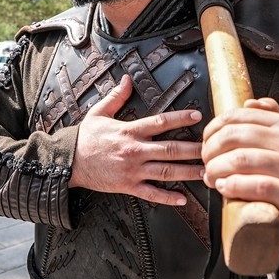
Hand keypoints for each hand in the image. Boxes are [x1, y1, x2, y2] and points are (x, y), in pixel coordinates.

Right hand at [68, 75, 202, 206]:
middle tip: (211, 150)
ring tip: (205, 172)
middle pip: (169, 149)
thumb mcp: (98, 112)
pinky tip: (183, 199)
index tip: (197, 117)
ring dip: (187, 172)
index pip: (160, 122)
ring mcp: (132, 170)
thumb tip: (126, 79)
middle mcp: (134, 150)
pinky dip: (167, 197)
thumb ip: (116, 96)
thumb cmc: (84, 138)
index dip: (180, 119)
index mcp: (129, 131)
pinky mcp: (127, 186)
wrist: (68, 161)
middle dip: (192, 150)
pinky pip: (151, 193)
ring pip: (165, 171)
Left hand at [201, 98, 278, 273]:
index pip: (239, 116)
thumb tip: (249, 103)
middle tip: (206, 163)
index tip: (206, 142)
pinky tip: (225, 188)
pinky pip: (257, 185)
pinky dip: (234, 186)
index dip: (213, 129)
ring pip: (241, 159)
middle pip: (235, 136)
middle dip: (211, 150)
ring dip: (217, 169)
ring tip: (212, 178)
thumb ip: (267, 121)